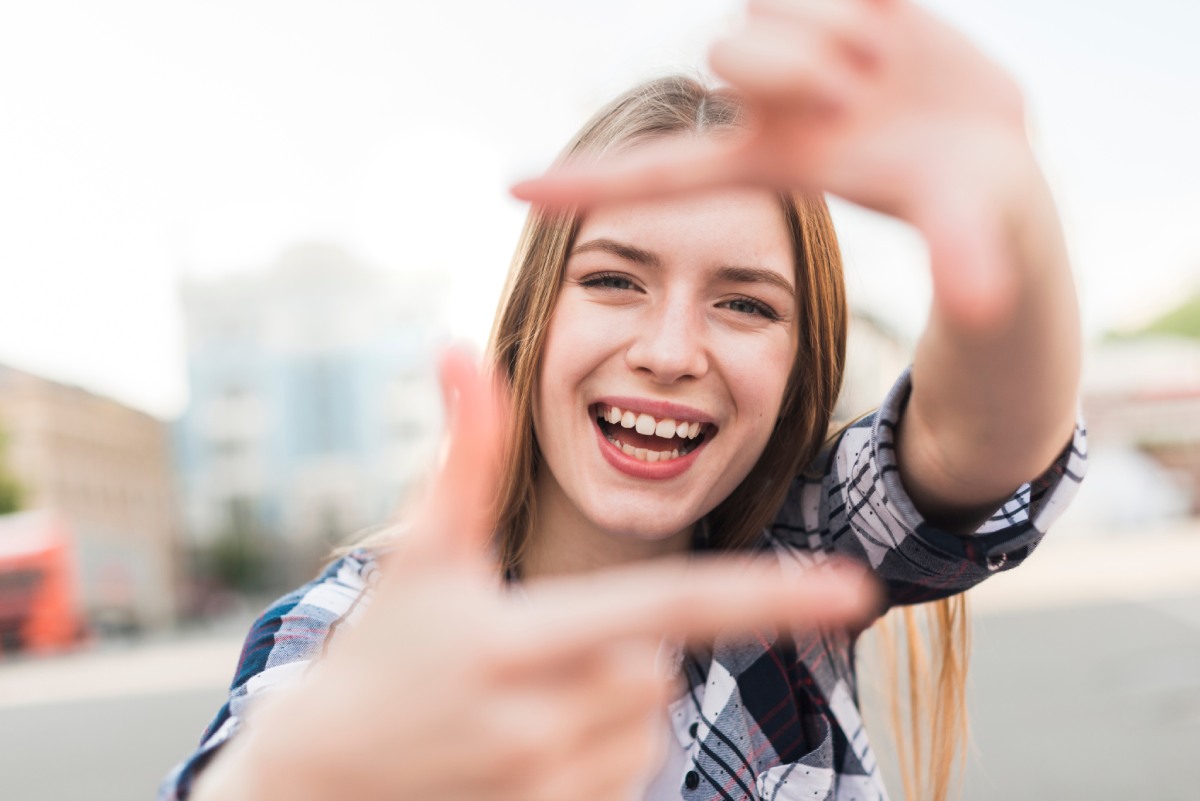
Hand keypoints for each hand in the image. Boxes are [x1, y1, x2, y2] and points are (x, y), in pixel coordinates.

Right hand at [196, 348, 878, 800]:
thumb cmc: (377, 656)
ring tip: (518, 699)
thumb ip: (463, 455)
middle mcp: (542, 724)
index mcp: (517, 642)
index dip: (765, 595)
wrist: (319, 784)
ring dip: (611, 699)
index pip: (667, 608)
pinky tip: (527, 746)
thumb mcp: (420, 558)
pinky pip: (633, 775)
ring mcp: (550, 788)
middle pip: (657, 660)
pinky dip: (604, 750)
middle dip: (618, 641)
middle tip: (530, 645)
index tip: (854, 587)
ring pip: (649, 718)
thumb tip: (463, 348)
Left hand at [513, 0, 1036, 328]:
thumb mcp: (968, 226)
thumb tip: (991, 298)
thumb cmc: (972, 207)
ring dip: (833, 22)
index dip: (589, 184)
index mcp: (773, 162)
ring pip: (770, 0)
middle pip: (732, 52)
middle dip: (794, 62)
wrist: (997, 151)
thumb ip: (972, 254)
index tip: (508, 193)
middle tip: (856, 86)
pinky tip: (878, 1)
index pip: (661, 172)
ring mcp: (802, 44)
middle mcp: (772, 102)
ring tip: (885, 59)